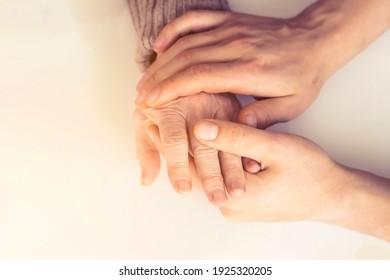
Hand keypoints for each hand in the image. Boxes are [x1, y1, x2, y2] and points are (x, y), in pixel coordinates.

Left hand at [134, 93, 244, 205]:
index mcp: (170, 110)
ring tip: (239, 192)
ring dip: (234, 168)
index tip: (183, 190)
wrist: (180, 70)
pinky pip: (242, 130)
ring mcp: (217, 107)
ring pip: (226, 141)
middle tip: (218, 199)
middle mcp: (195, 107)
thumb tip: (146, 181)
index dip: (178, 167)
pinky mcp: (233, 106)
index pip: (174, 142)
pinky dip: (248, 150)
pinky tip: (254, 168)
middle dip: (212, 176)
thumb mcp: (143, 120)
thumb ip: (146, 150)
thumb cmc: (159, 101)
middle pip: (204, 146)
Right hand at [136, 10, 327, 127]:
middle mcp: (234, 46)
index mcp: (247, 70)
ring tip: (145, 80)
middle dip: (157, 79)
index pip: (197, 77)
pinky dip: (173, 31)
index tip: (151, 102)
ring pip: (185, 43)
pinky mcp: (229, 21)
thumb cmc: (303, 77)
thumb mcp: (291, 106)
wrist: (316, 42)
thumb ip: (261, 119)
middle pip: (184, 60)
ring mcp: (230, 30)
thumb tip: (231, 129)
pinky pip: (194, 20)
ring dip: (161, 61)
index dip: (170, 89)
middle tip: (140, 95)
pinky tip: (160, 45)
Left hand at [193, 119, 389, 240]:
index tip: (171, 113)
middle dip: (190, 141)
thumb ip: (236, 138)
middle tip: (178, 113)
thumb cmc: (309, 171)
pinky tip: (219, 139)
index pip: (191, 164)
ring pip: (211, 173)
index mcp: (232, 197)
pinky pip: (223, 178)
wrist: (331, 195)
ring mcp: (236, 208)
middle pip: (199, 170)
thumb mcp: (273, 148)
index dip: (179, 136)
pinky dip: (220, 159)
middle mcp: (228, 208)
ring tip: (195, 122)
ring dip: (205, 149)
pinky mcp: (243, 203)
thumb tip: (199, 127)